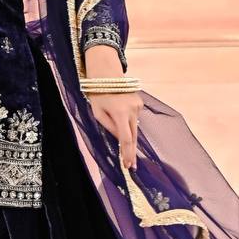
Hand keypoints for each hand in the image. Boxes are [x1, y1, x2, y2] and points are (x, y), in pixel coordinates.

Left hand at [82, 44, 141, 169]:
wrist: (107, 73)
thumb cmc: (98, 93)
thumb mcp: (97, 112)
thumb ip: (109, 127)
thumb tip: (119, 139)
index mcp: (120, 113)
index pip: (126, 138)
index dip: (128, 153)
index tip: (129, 165)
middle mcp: (133, 110)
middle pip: (133, 135)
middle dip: (131, 150)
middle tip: (131, 165)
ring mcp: (138, 106)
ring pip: (134, 127)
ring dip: (129, 135)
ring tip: (122, 142)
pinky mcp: (140, 102)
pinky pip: (134, 118)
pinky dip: (128, 121)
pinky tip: (120, 115)